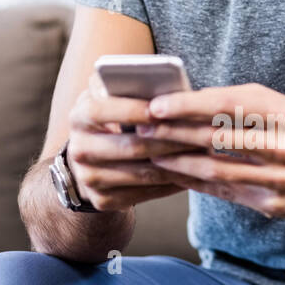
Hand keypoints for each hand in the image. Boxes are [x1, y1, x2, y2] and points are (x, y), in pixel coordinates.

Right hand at [65, 73, 208, 211]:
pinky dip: (171, 184)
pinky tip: (192, 174)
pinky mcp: (102, 200)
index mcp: (79, 117)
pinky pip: (144, 194)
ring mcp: (89, 178)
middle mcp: (78, 150)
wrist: (90, 160)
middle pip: (131, 147)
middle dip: (170, 140)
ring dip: (178, 165)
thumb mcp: (111, 96)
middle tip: (203, 134)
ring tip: (205, 155)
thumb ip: (126, 84)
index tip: (162, 108)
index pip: (101, 111)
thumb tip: (163, 85)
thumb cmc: (113, 118)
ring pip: (142, 174)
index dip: (133, 110)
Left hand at [138, 82, 284, 218]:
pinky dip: (195, 182)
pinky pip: (224, 192)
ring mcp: (281, 180)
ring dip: (178, 162)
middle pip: (218, 140)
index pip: (229, 107)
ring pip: (217, 171)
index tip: (157, 106)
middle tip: (141, 128)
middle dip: (174, 134)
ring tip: (151, 152)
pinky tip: (174, 172)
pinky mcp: (274, 205)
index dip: (189, 106)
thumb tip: (182, 100)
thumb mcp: (275, 104)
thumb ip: (234, 101)